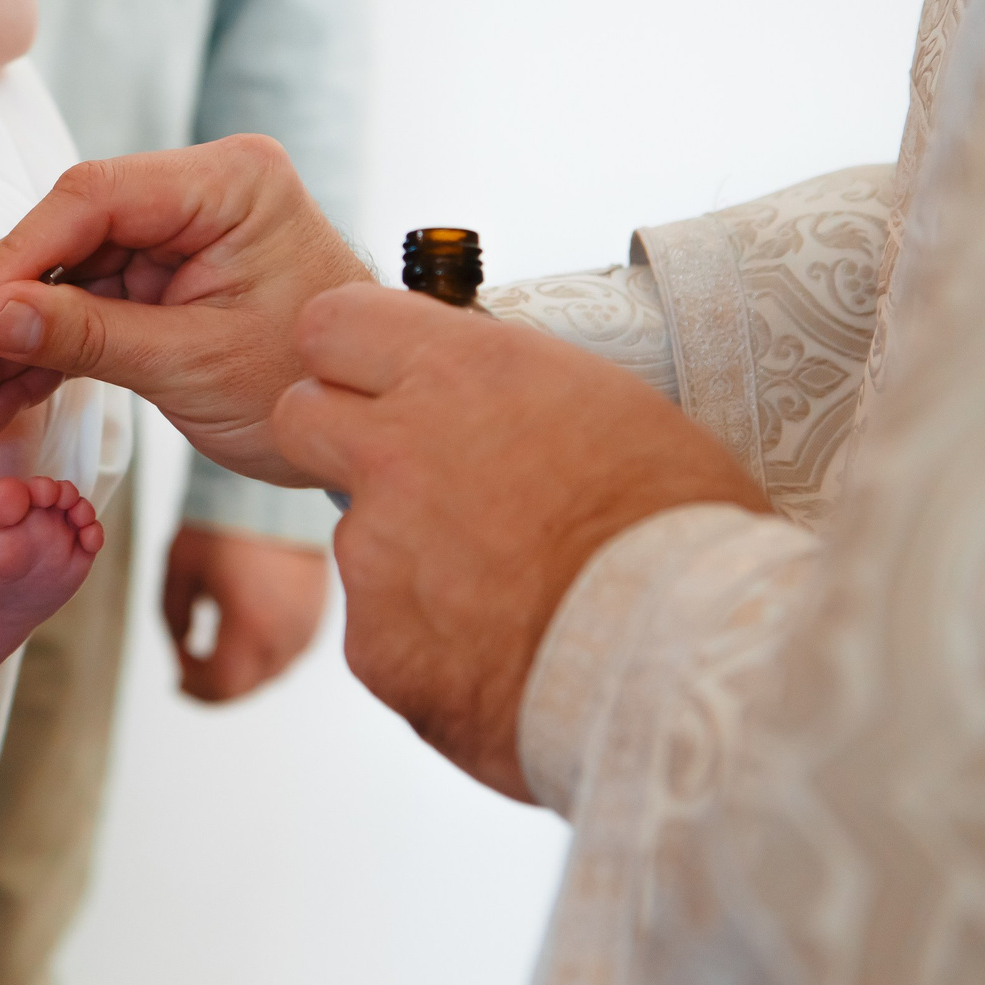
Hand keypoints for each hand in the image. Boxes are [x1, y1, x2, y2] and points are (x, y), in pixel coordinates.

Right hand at [0, 140, 371, 481]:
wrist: (370, 424)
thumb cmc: (311, 382)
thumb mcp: (196, 365)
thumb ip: (88, 337)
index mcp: (229, 183)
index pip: (91, 201)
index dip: (12, 260)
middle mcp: (198, 194)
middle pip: (64, 238)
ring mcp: (176, 237)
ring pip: (62, 281)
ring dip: (5, 344)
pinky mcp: (162, 279)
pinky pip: (84, 310)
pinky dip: (39, 357)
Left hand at [162, 525, 327, 701]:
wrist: (274, 494)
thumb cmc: (224, 523)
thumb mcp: (180, 568)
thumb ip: (172, 616)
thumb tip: (180, 646)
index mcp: (251, 626)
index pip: (221, 685)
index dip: (193, 686)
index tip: (175, 674)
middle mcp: (285, 634)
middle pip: (245, 687)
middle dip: (212, 685)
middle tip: (187, 674)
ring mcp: (307, 626)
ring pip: (269, 673)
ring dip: (239, 672)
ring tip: (211, 656)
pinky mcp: (319, 614)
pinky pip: (289, 651)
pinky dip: (263, 655)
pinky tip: (243, 639)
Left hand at [271, 285, 768, 798]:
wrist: (686, 662)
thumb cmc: (680, 532)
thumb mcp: (611, 410)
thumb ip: (512, 397)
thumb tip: (487, 406)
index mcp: (461, 373)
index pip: (333, 323)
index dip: (349, 353)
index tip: (372, 374)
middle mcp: (396, 450)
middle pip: (298, 417)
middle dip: (334, 441)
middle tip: (403, 476)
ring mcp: (373, 549)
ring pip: (356, 539)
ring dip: (408, 560)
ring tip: (510, 592)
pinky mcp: (372, 641)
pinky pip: (384, 630)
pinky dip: (430, 644)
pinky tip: (504, 652)